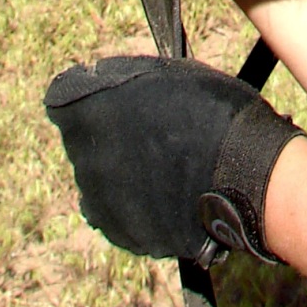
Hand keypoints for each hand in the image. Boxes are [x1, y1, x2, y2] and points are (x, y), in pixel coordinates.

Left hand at [45, 54, 302, 265]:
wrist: (245, 176)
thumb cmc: (212, 112)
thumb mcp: (165, 72)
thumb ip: (120, 75)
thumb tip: (95, 76)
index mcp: (87, 114)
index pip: (61, 96)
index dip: (85, 93)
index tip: (109, 96)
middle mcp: (83, 160)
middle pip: (81, 140)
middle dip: (106, 134)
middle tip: (151, 131)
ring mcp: (100, 202)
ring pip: (97, 179)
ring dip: (118, 170)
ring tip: (164, 165)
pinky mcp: (121, 234)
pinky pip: (117, 212)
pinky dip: (134, 203)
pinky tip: (167, 192)